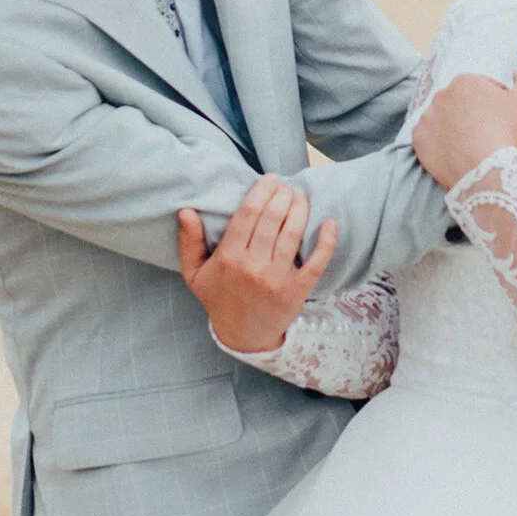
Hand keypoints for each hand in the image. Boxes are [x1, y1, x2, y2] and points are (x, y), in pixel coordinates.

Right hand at [177, 176, 337, 354]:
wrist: (243, 336)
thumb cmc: (219, 298)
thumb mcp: (195, 274)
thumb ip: (189, 242)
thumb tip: (187, 210)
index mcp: (228, 257)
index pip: (248, 214)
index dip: (261, 191)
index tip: (270, 179)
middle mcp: (253, 266)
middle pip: (272, 218)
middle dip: (282, 195)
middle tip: (287, 185)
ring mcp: (277, 278)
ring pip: (292, 233)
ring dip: (300, 208)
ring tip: (301, 196)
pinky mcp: (297, 290)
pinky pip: (316, 262)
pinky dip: (326, 241)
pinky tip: (330, 222)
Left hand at [411, 69, 516, 191]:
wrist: (486, 170)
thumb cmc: (506, 132)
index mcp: (464, 81)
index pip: (481, 88)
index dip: (494, 104)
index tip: (500, 120)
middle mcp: (440, 94)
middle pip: (460, 103)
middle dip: (471, 114)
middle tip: (485, 133)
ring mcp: (426, 117)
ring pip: (443, 119)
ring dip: (453, 127)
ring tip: (469, 144)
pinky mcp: (418, 139)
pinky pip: (428, 137)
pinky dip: (438, 143)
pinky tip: (454, 152)